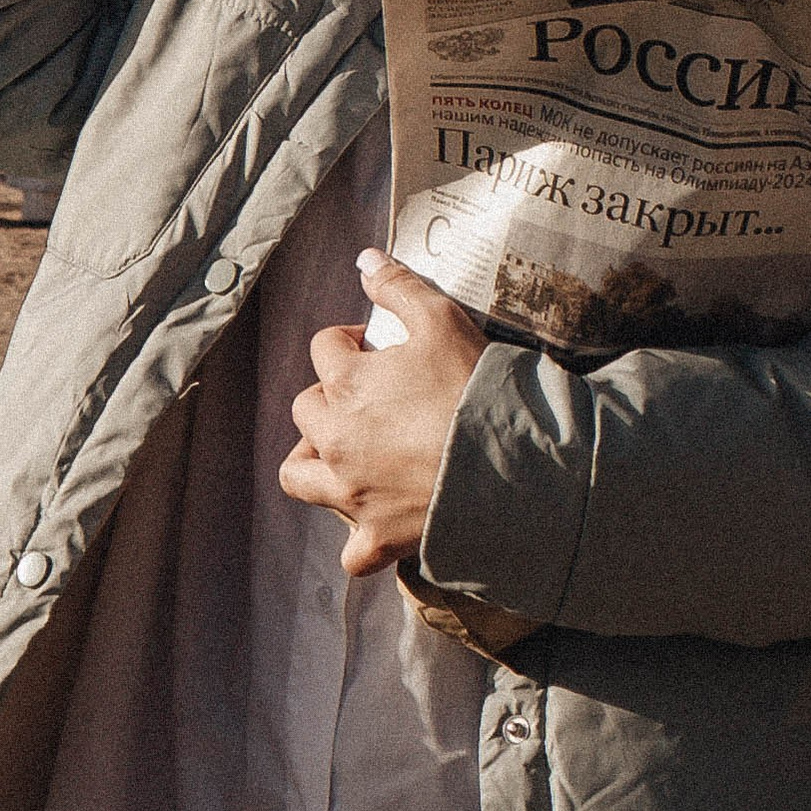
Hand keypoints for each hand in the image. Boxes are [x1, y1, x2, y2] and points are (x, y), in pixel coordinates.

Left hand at [278, 251, 487, 577]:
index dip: (348, 342)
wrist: (510, 467)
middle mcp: (337, 439)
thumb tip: (365, 259)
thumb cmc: (476, 388)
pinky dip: (360, 541)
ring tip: (346, 457)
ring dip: (315, 465)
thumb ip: (399, 286)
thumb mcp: (443, 320)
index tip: (372, 346)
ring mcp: (352, 493)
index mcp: (348, 384)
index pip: (324, 348)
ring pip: (300, 478)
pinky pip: (351, 551)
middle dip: (328, 400)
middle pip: (305, 411)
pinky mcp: (376, 538)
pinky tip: (378, 527)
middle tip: (368, 399)